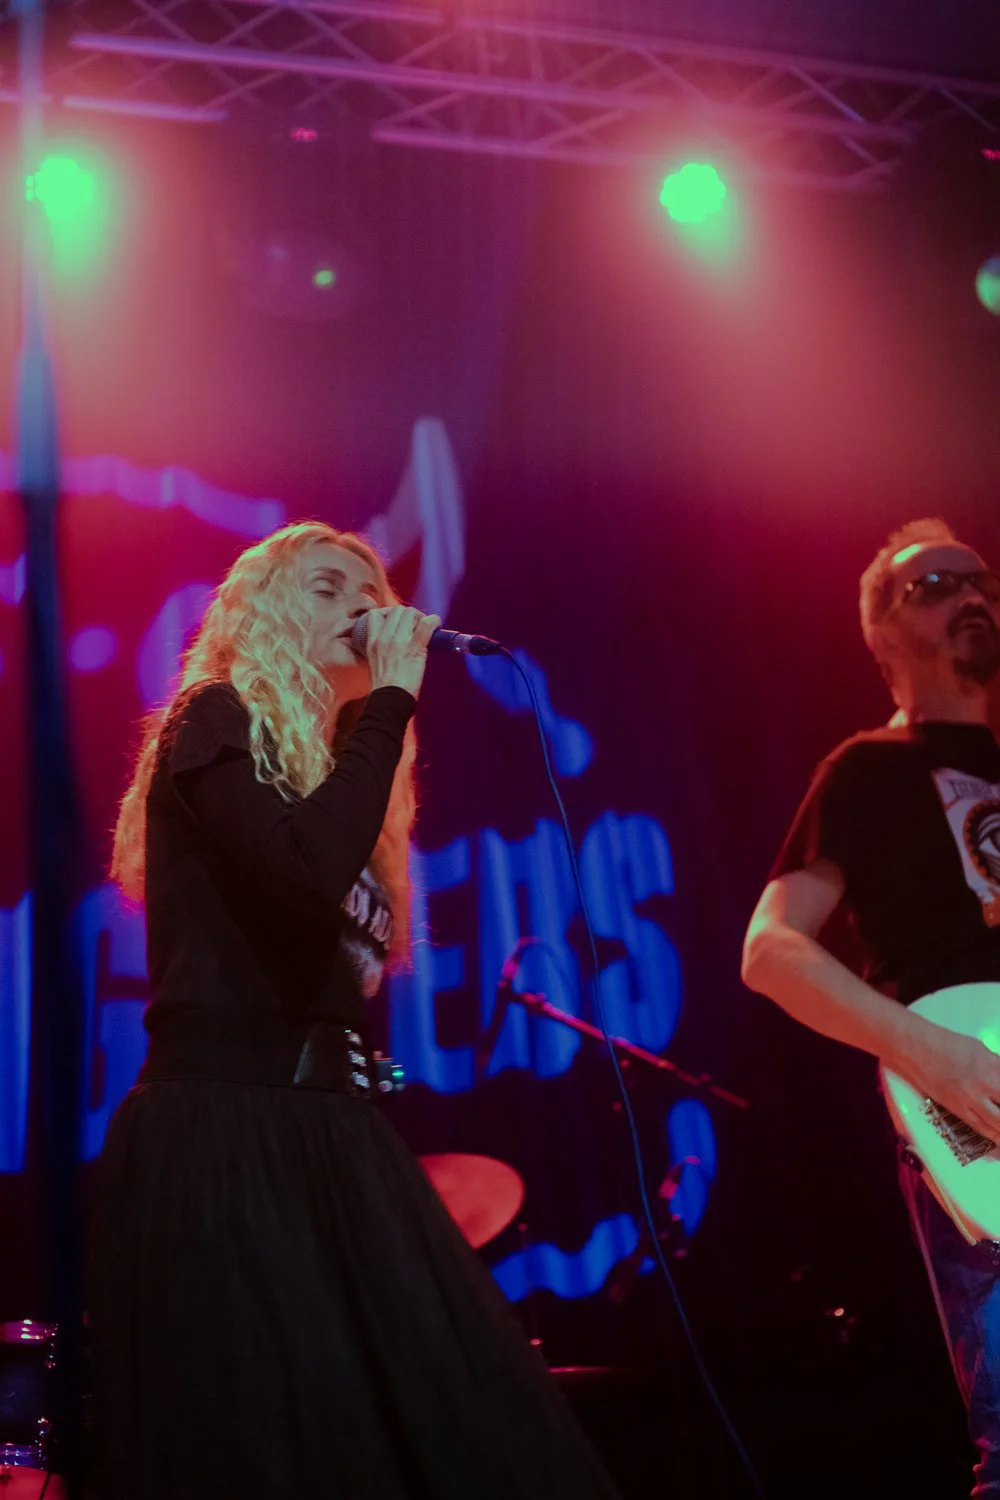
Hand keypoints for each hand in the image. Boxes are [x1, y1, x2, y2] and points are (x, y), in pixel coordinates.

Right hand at [363, 606, 440, 700]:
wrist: (389, 700)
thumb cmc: (384, 688)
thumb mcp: (375, 664)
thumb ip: (381, 650)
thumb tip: (395, 645)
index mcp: (372, 642)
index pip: (375, 614)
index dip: (389, 613)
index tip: (398, 622)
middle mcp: (383, 638)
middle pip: (396, 610)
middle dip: (408, 615)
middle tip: (416, 626)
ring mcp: (399, 642)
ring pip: (410, 613)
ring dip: (420, 617)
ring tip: (424, 628)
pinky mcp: (415, 647)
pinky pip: (427, 624)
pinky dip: (434, 621)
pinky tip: (436, 625)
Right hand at [896, 1021, 999, 1143]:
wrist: (917, 1049)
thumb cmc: (947, 1044)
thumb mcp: (981, 1049)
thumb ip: (998, 1066)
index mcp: (992, 1067)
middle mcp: (984, 1084)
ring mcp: (969, 1098)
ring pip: (998, 1124)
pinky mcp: (956, 1108)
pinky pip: (980, 1127)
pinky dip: (994, 1136)